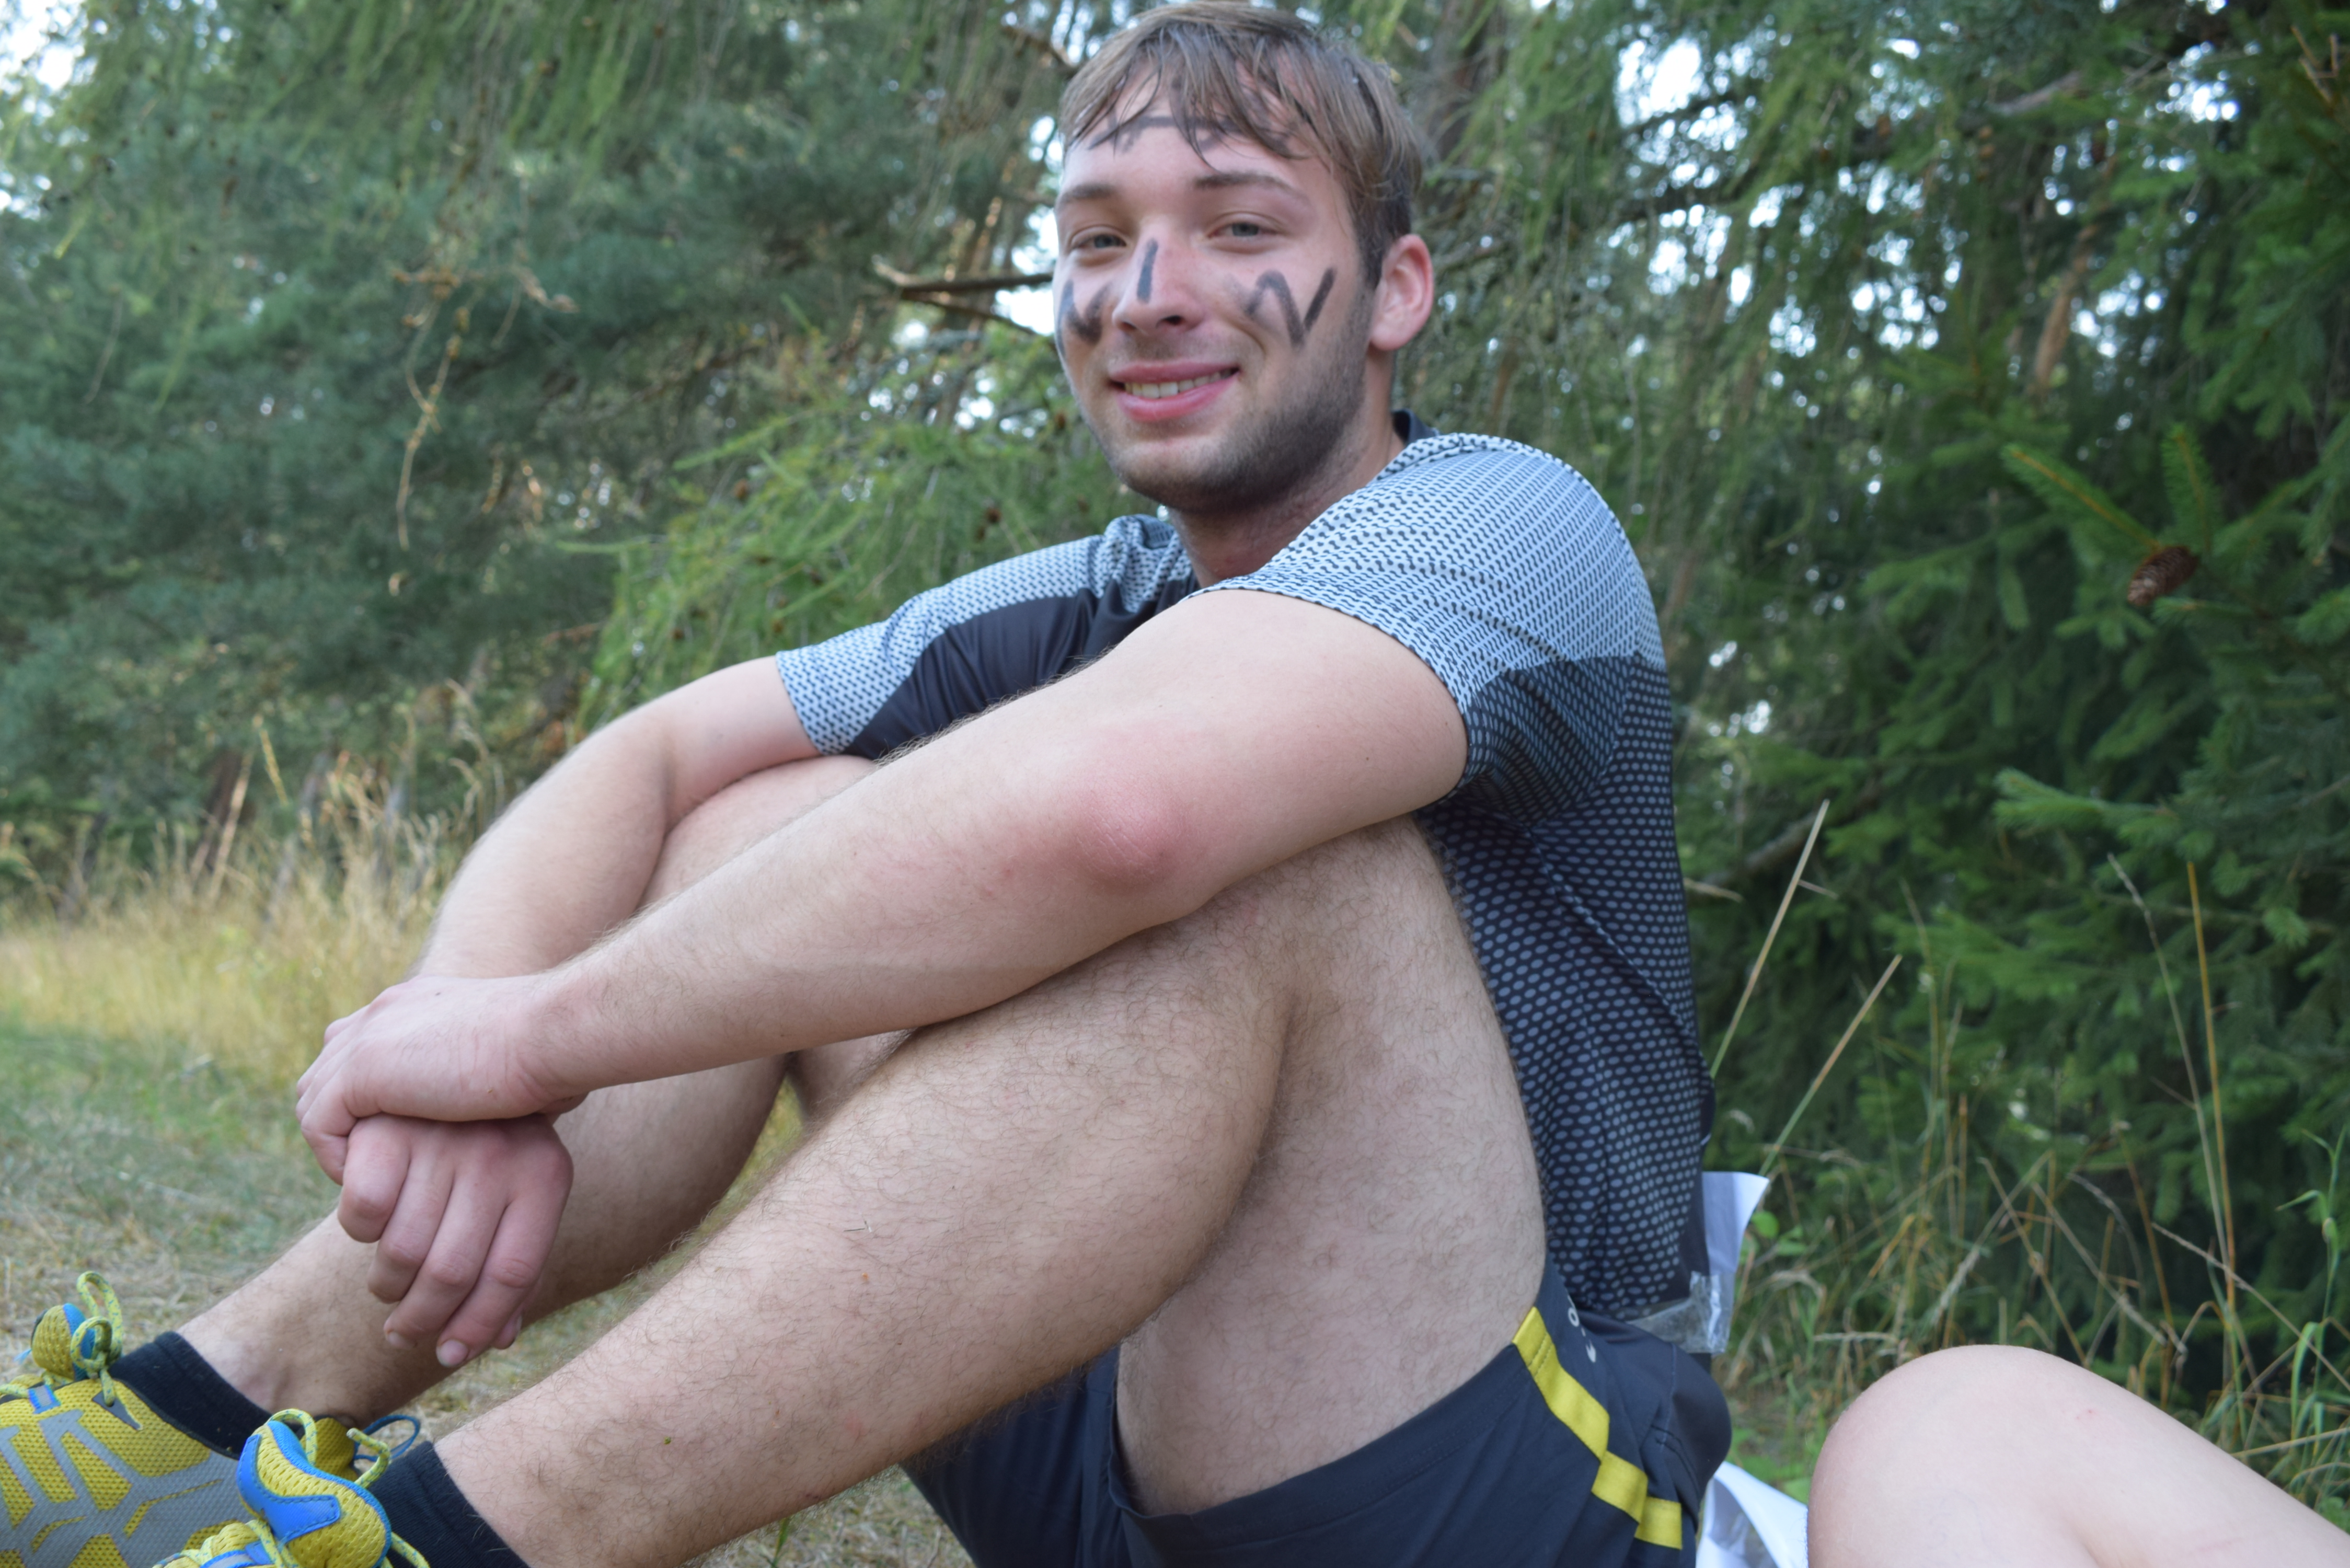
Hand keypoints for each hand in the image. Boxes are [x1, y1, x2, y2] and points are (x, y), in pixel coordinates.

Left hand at [297, 972, 581, 1183]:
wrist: (552, 1034)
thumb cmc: (558, 1054)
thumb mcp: (512, 1062)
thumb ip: (484, 1075)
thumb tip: (510, 1111)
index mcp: (418, 1002)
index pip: (362, 1047)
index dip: (366, 1098)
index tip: (393, 1142)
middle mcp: (385, 1011)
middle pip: (327, 1069)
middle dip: (338, 1122)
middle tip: (368, 1170)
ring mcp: (369, 1035)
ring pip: (314, 1099)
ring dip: (335, 1145)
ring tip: (367, 1183)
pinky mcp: (362, 1068)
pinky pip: (318, 1123)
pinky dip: (335, 1157)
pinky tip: (368, 1180)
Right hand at [337, 1114, 573, 1366]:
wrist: (474, 1046)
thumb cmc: (499, 1140)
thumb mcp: (524, 1189)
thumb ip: (512, 1259)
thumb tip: (496, 1341)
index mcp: (545, 1175)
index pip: (514, 1274)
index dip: (480, 1326)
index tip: (453, 1355)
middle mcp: (500, 1156)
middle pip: (453, 1272)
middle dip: (421, 1319)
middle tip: (405, 1332)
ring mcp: (443, 1140)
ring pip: (402, 1250)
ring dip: (387, 1286)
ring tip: (388, 1287)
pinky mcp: (389, 1128)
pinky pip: (362, 1211)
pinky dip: (359, 1230)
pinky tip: (370, 1227)